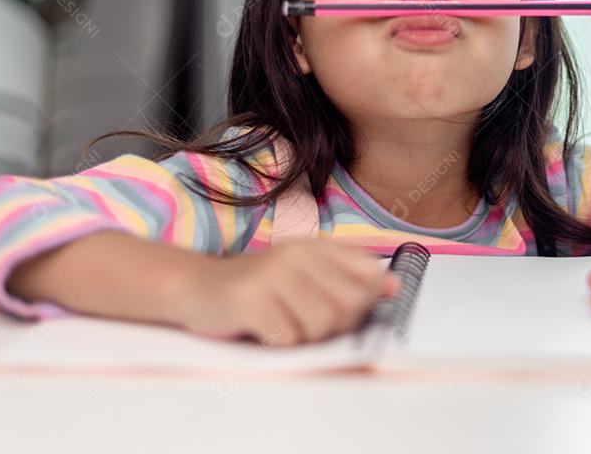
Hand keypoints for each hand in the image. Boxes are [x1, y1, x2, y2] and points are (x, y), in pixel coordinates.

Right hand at [171, 239, 400, 346]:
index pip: (368, 273)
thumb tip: (394, 286)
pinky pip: (288, 337)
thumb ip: (349, 279)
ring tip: (286, 325)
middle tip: (309, 324)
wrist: (197, 288)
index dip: (366, 299)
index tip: (349, 309)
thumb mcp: (305, 275)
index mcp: (315, 246)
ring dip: (306, 337)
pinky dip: (280, 344)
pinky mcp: (251, 299)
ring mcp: (273, 275)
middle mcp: (297, 254)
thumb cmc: (258, 288)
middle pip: (349, 305)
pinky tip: (264, 330)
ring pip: (321, 324)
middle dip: (336, 326)